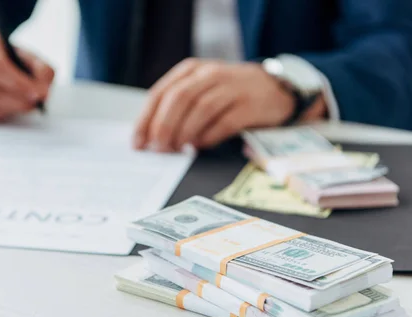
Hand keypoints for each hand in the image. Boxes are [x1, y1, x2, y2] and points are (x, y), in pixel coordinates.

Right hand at [0, 28, 54, 122]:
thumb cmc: (3, 57)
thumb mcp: (25, 55)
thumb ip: (41, 71)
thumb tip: (43, 93)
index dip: (19, 85)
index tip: (37, 94)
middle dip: (18, 103)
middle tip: (33, 104)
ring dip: (8, 111)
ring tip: (18, 104)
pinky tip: (1, 107)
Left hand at [134, 58, 297, 151]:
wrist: (273, 89)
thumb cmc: (228, 94)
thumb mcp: (200, 90)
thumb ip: (176, 108)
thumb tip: (150, 138)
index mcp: (191, 70)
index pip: (160, 93)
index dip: (146, 120)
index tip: (138, 143)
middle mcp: (210, 74)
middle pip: (179, 98)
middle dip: (164, 126)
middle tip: (159, 149)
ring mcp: (232, 87)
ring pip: (201, 108)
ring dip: (185, 133)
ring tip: (178, 150)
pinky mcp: (250, 105)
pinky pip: (225, 122)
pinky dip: (209, 137)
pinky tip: (200, 147)